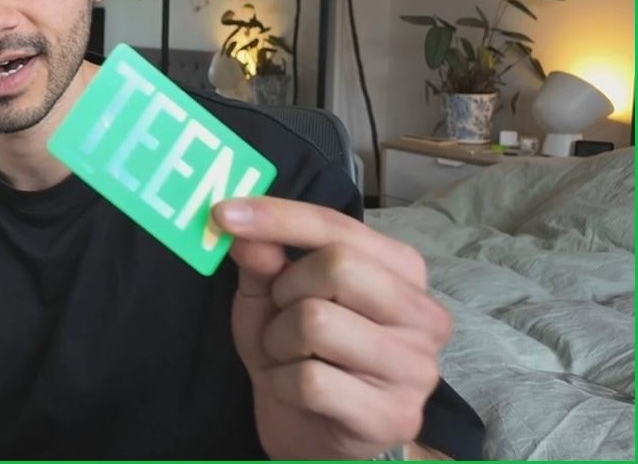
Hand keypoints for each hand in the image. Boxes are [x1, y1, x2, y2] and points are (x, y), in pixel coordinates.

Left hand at [213, 197, 452, 459]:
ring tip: (291, 357)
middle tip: (281, 316)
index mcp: (402, 271)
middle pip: (337, 266)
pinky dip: (283, 384)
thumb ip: (262, 262)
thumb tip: (244, 231)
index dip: (278, 217)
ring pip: (317, 322)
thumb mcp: (270, 300)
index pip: (337, 227)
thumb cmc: (299, 356)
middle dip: (286, 290)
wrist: (313, 437)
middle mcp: (424, 314)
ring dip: (281, 341)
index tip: (224, 212)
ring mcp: (416, 369)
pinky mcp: (395, 416)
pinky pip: (310, 380)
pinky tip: (298, 393)